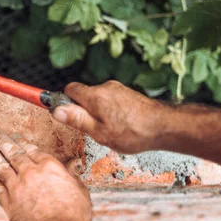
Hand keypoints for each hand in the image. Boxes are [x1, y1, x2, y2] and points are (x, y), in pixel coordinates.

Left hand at [0, 129, 98, 220]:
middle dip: (2, 141)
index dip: (22, 142)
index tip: (14, 136)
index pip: (32, 150)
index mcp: (49, 167)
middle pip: (13, 153)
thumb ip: (72, 175)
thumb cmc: (74, 215)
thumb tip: (74, 165)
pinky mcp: (9, 204)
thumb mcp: (79, 190)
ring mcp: (17, 188)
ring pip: (1, 167)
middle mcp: (31, 173)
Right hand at [52, 80, 168, 153]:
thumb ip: (77, 120)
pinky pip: (111, 101)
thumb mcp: (99, 132)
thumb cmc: (133, 132)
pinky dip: (111, 112)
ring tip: (111, 130)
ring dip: (98, 112)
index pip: (70, 90)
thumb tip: (55, 110)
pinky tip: (121, 126)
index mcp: (95, 96)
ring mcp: (119, 90)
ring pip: (98, 99)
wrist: (164, 126)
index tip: (62, 112)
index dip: (64, 102)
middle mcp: (106, 88)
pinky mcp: (128, 94)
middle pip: (84, 95)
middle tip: (92, 129)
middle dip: (83, 110)